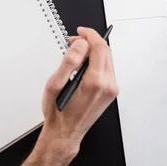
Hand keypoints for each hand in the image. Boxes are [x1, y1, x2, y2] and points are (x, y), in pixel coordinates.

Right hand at [38, 27, 118, 156]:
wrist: (65, 134)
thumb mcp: (55, 85)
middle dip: (90, 42)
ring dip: (93, 52)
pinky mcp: (111, 92)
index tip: (81, 32)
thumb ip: (69, 62)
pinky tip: (83, 65)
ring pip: (107, 59)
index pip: (100, 47)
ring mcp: (111, 90)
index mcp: (95, 82)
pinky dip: (96, 62)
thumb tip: (81, 45)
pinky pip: (106, 69)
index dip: (90, 35)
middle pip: (106, 51)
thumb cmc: (58, 113)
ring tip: (76, 54)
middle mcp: (107, 86)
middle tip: (74, 42)